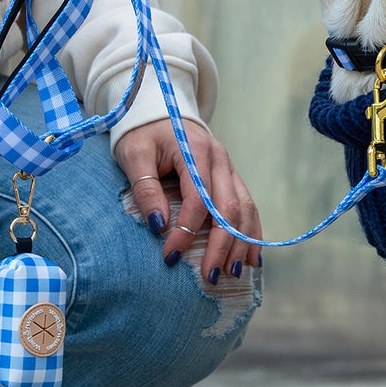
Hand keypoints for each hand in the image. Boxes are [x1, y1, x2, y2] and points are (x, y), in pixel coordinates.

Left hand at [113, 119, 263, 282]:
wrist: (158, 110)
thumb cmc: (142, 133)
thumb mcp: (133, 155)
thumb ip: (145, 188)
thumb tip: (159, 226)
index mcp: (196, 151)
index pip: (198, 199)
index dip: (186, 231)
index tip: (170, 256)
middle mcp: (220, 159)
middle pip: (229, 208)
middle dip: (222, 245)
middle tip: (210, 277)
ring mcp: (229, 168)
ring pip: (245, 209)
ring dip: (241, 243)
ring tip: (233, 273)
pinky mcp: (231, 177)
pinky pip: (249, 206)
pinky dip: (251, 232)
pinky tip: (251, 257)